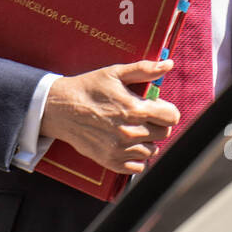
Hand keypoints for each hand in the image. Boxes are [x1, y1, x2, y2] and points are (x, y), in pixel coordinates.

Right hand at [40, 59, 178, 173]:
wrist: (59, 108)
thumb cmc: (88, 89)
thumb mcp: (115, 73)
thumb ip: (144, 69)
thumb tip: (168, 65)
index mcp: (135, 110)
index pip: (172, 117)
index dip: (166, 110)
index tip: (156, 107)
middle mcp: (130, 133)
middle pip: (164, 134)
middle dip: (157, 124)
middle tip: (141, 117)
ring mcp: (120, 150)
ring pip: (152, 150)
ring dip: (147, 140)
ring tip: (132, 129)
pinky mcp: (111, 161)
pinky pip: (138, 166)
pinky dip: (136, 157)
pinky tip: (127, 144)